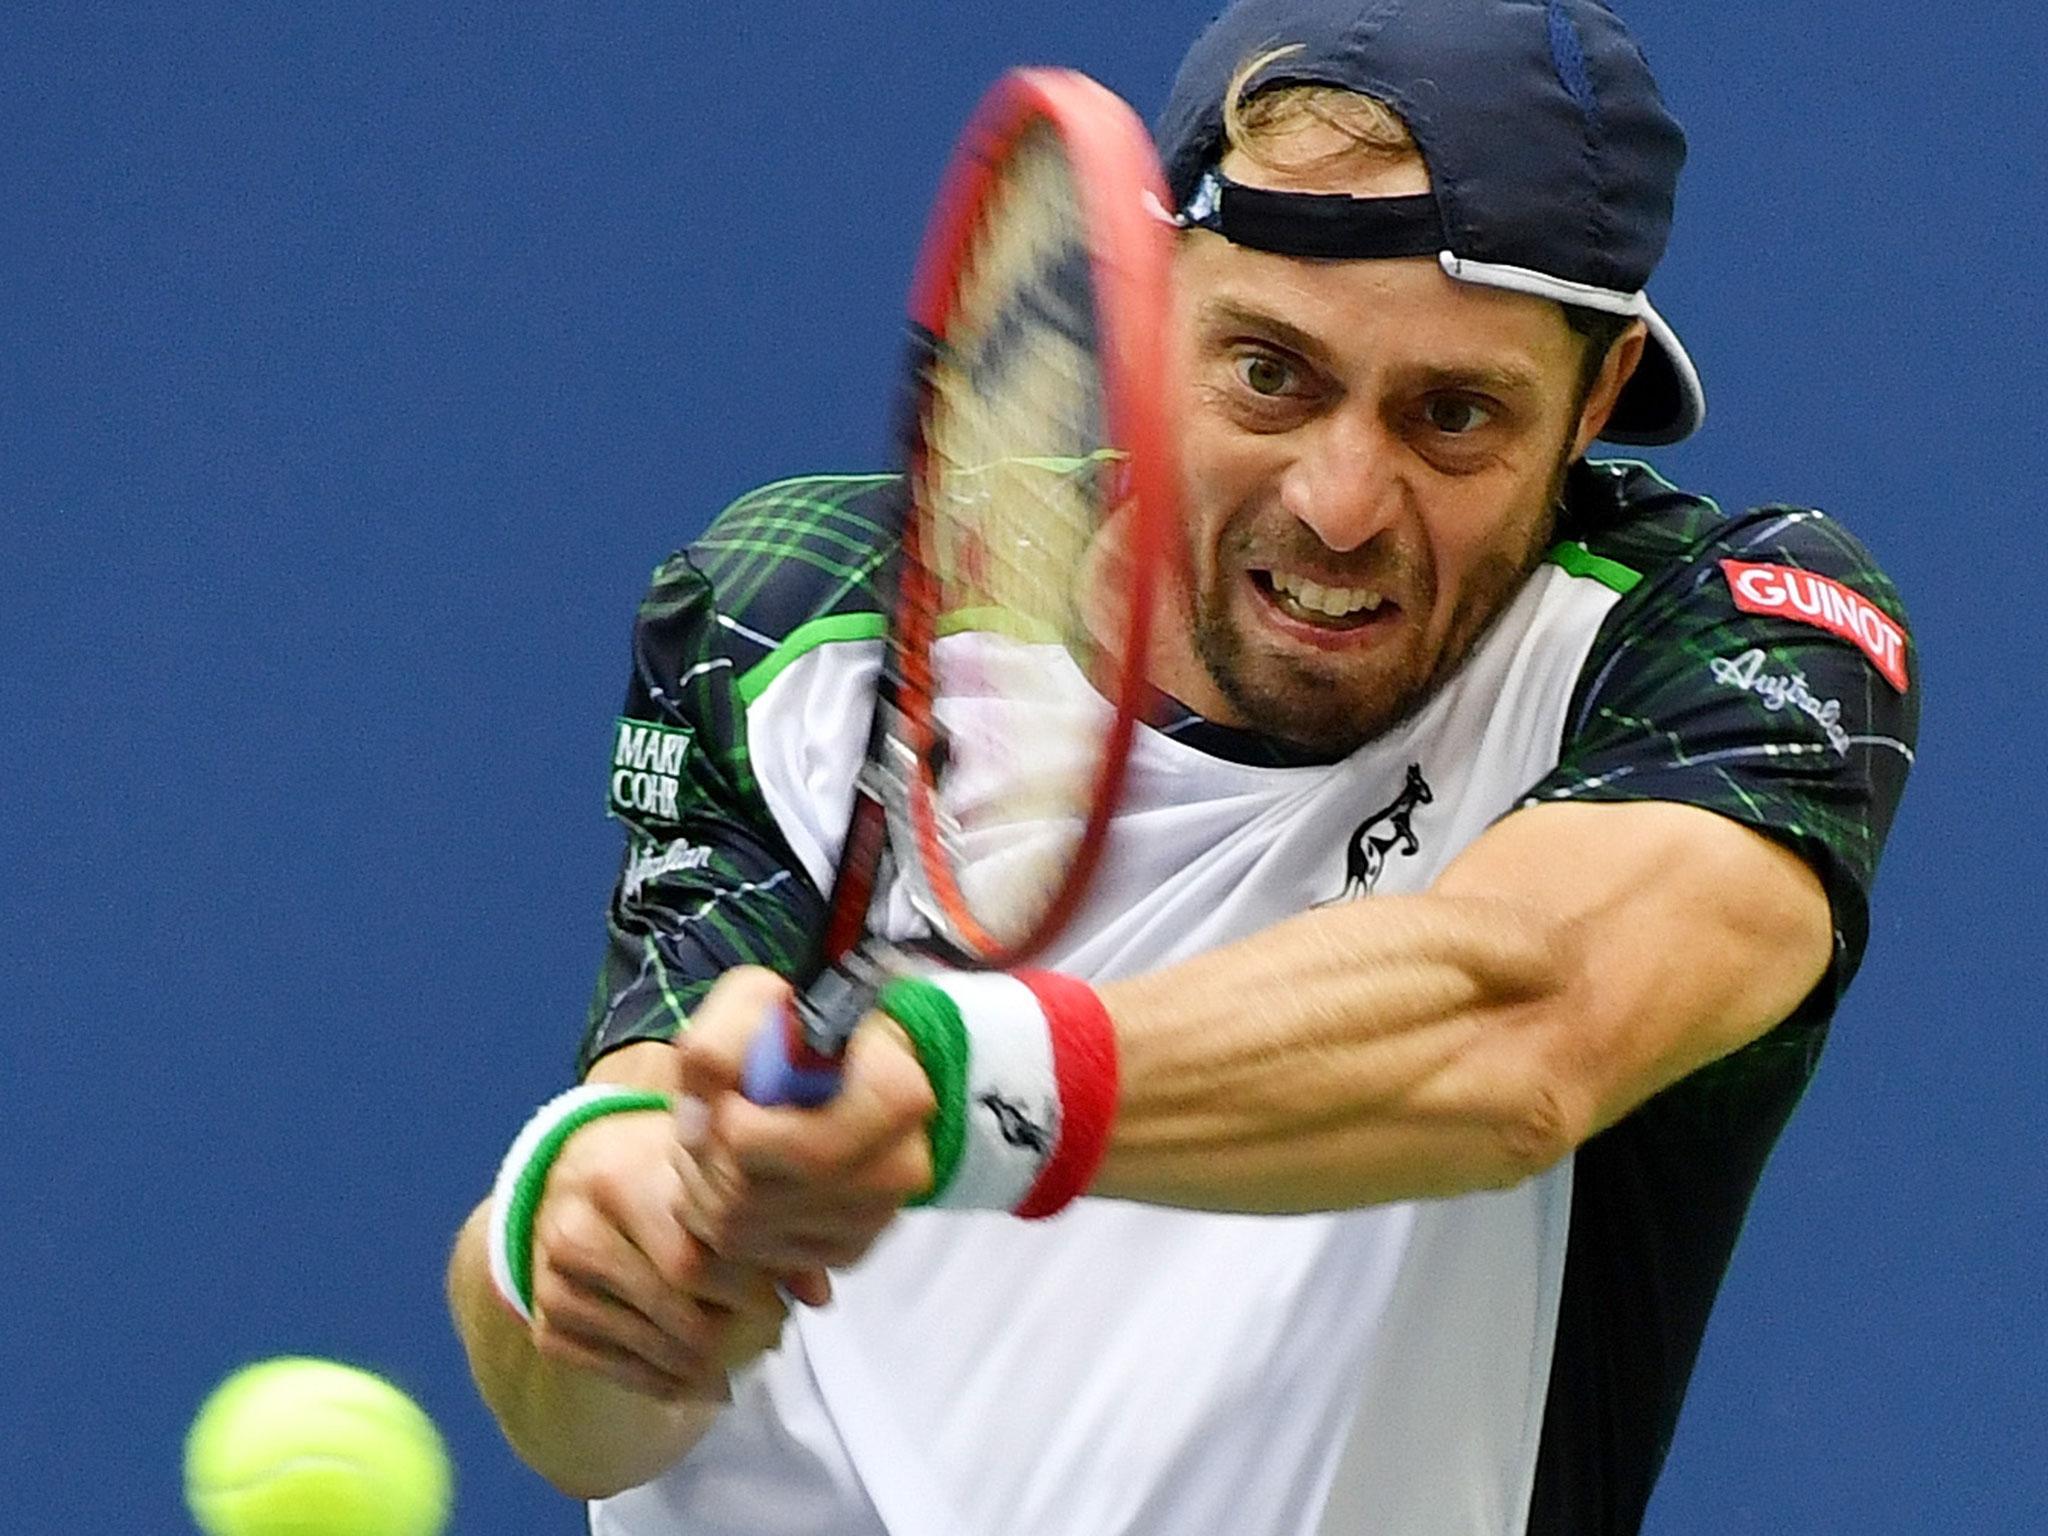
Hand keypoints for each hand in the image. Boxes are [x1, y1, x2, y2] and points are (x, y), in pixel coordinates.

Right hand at [524, 1093, 827, 1402]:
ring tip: (739, 1359)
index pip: (692, 1257)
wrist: (580, 1171)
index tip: (779, 1305)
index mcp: (621, 1178)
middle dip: (729, 1332)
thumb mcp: (709, 1174)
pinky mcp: (546, 1322)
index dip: (745, 1291)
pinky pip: (615, 1372)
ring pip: (647, 1346)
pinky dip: (664, 1384)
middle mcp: (574, 1228)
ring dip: (702, 1366)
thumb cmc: (664, 1170)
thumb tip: (820, 1296)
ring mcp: (552, 1280)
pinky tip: (699, 1380)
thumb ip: (768, 1226)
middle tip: (769, 1337)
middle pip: (671, 1306)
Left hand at [673, 966, 934, 1270]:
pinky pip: (759, 1257)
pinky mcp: (853, 1249)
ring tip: (715, 1146)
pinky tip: (738, 1178)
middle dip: (705, 1160)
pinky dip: (727, 1224)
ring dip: (705, 1191)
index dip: (727, 1129)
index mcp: (894, 1096)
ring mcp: (877, 1216)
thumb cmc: (803, 1030)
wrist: (852, 1066)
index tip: (722, 1100)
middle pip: (749, 1196)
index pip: (778, 1146)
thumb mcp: (757, 1002)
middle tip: (703, 1124)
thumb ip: (718, 1043)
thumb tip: (704, 1114)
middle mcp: (898, 1166)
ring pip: (743, 1233)